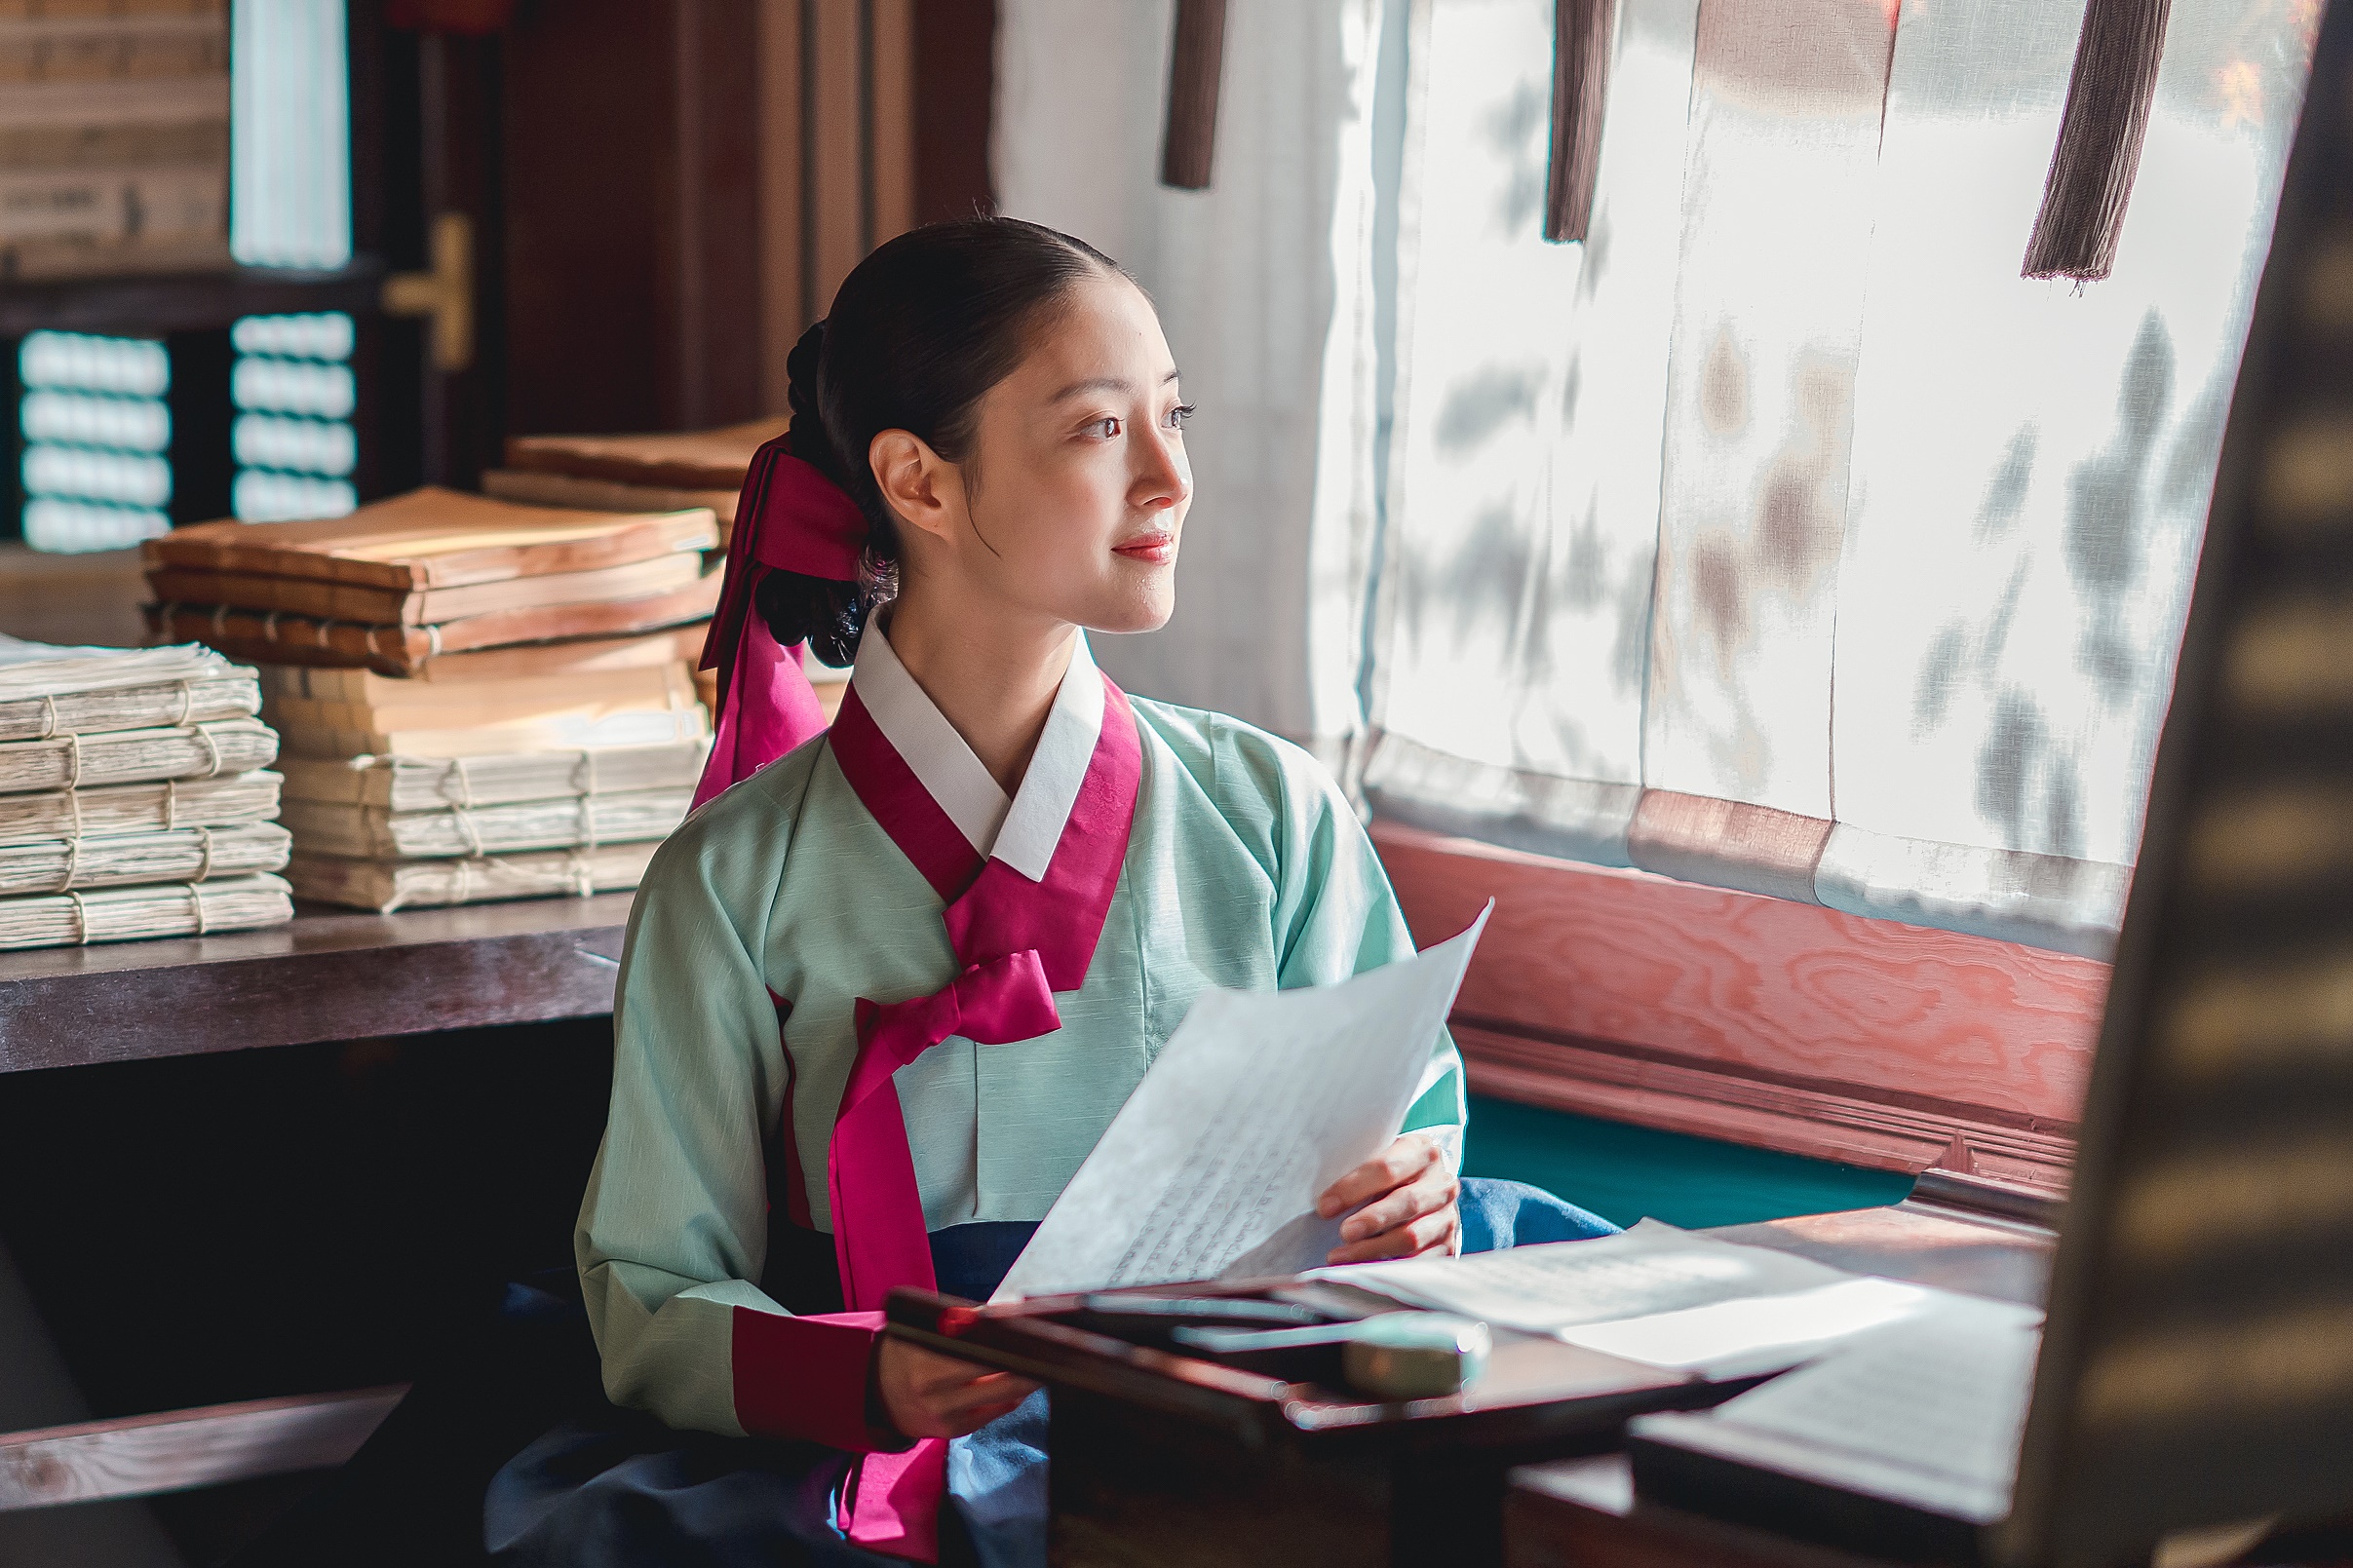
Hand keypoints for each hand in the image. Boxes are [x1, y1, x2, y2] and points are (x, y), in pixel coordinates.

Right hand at [874, 1337, 1038, 1439]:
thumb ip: (959, 1322)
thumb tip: (1007, 1311)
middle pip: (998, 1375)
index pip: (978, 1347)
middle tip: (1049, 1346)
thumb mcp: (921, 1331)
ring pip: (1003, 1397)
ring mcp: (944, 1414)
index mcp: (924, 1359)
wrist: (877, 1395)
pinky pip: (994, 1412)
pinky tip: (1022, 1383)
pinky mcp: (953, 1431)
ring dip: (1027, 1379)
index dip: (1007, 1339)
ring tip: (1043, 1362)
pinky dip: (1012, 1396)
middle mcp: (933, 1390)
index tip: (1029, 1328)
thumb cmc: (907, 1352)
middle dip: (1026, 1361)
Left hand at [1315, 1132, 1459, 1264]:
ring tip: (1341, 1256)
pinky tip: (1364, 1269)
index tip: (1325, 1206)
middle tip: (1343, 1233)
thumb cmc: (1389, 1175)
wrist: (1424, 1189)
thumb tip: (1321, 1203)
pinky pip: (1419, 1262)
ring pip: (1412, 1236)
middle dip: (1371, 1220)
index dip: (1353, 1188)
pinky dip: (1389, 1268)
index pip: (1387, 1168)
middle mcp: (1441, 1183)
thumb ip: (1356, 1173)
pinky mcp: (1447, 1245)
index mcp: (1421, 1151)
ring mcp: (1447, 1216)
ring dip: (1373, 1249)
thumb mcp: (1377, 1160)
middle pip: (1406, 1202)